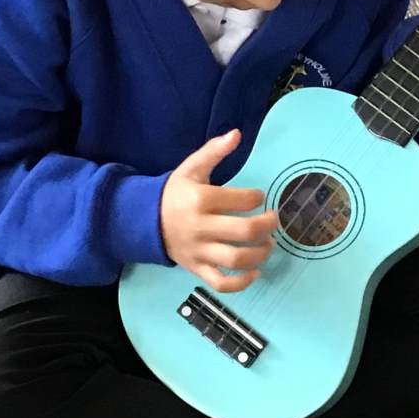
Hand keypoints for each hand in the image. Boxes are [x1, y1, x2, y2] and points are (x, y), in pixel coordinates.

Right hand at [160, 130, 277, 293]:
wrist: (144, 221)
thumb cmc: (174, 193)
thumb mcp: (190, 168)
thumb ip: (213, 152)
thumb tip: (236, 134)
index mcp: (200, 200)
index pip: (242, 200)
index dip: (257, 197)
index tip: (259, 197)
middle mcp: (200, 227)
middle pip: (243, 231)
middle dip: (267, 226)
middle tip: (274, 221)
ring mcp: (198, 252)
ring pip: (236, 260)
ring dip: (260, 254)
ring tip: (269, 245)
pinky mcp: (196, 269)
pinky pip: (221, 283)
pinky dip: (242, 283)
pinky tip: (255, 272)